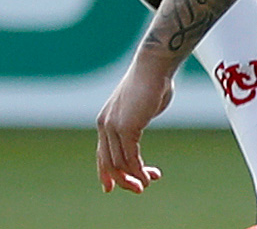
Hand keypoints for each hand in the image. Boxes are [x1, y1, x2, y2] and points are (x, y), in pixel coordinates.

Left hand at [93, 56, 178, 192]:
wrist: (154, 67)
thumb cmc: (153, 84)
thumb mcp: (140, 108)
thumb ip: (136, 123)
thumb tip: (139, 132)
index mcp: (106, 121)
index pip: (102, 154)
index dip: (106, 173)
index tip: (111, 188)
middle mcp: (105, 125)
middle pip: (109, 163)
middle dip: (123, 180)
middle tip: (139, 189)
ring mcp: (114, 127)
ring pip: (120, 163)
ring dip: (135, 177)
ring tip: (148, 183)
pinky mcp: (126, 127)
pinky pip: (131, 157)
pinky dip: (139, 170)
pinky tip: (148, 176)